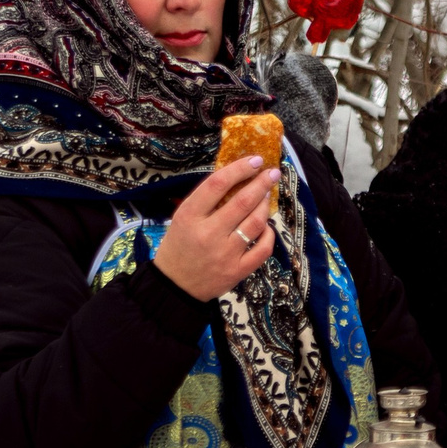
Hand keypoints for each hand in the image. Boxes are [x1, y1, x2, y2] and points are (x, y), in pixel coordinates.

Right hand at [153, 154, 279, 299]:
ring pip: (255, 223)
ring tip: (267, 196)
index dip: (240, 169)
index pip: (218, 184)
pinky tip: (266, 226)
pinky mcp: (237, 271)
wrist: (174, 286)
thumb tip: (237, 177)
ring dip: (265, 205)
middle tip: (272, 173)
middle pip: (242, 201)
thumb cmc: (178, 247)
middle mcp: (209, 233)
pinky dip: (268, 234)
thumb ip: (205, 201)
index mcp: (190, 216)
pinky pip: (262, 249)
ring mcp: (225, 254)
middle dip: (261, 183)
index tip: (255, 160)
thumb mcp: (182, 218)